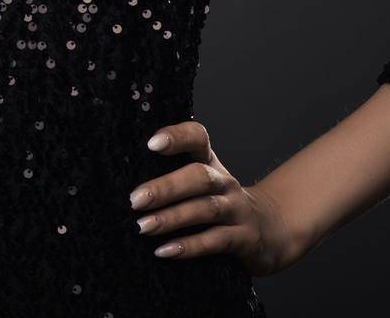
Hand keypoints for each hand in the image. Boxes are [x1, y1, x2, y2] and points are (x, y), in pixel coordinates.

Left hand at [129, 119, 301, 275]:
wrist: (271, 230)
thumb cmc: (220, 204)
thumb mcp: (202, 185)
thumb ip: (172, 178)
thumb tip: (118, 184)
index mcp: (211, 163)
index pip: (197, 138)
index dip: (177, 137)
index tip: (151, 144)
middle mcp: (225, 182)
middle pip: (199, 176)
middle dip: (166, 187)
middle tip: (134, 200)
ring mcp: (237, 209)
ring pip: (205, 209)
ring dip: (172, 218)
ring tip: (143, 227)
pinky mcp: (245, 238)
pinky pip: (216, 240)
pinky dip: (189, 246)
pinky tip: (165, 251)